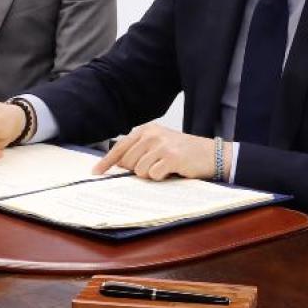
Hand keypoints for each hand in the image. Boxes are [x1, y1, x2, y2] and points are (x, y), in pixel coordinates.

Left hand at [95, 122, 215, 179]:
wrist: (211, 154)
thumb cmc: (183, 152)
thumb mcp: (159, 144)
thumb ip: (139, 150)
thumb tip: (117, 165)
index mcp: (146, 130)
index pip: (120, 147)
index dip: (107, 162)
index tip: (96, 172)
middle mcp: (152, 134)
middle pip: (127, 162)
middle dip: (136, 170)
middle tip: (154, 167)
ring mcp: (161, 145)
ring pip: (139, 171)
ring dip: (151, 175)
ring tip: (165, 168)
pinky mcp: (171, 157)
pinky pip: (153, 175)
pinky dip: (161, 177)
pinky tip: (172, 171)